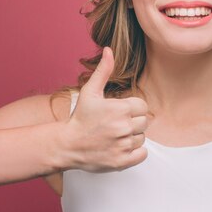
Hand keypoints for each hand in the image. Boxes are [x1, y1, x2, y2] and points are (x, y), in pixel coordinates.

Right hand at [64, 46, 148, 172]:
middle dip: (132, 122)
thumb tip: (109, 50)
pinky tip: (121, 146)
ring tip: (115, 136)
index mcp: (120, 109)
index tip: (120, 112)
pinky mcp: (122, 161)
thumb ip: (103, 70)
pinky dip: (135, 152)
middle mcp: (124, 127)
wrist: (67, 144)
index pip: (143, 107)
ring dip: (132, 137)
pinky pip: (142, 154)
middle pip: (144, 122)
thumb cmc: (79, 117)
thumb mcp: (90, 91)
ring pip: (142, 138)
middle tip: (116, 124)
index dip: (132, 109)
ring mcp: (123, 145)